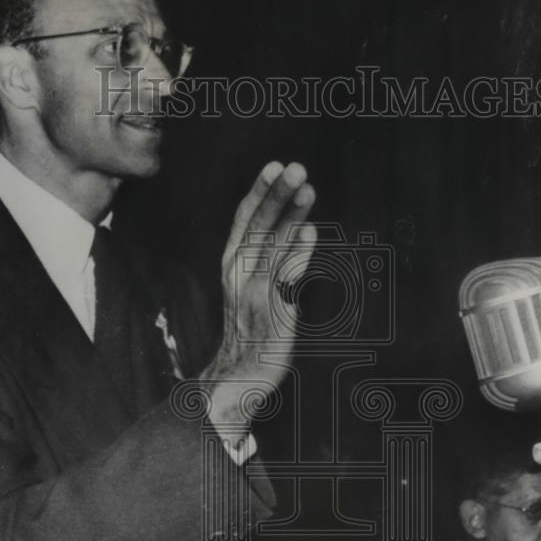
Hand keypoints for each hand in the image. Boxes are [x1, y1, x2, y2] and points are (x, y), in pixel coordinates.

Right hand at [200, 161, 316, 434]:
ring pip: (272, 246)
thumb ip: (275, 258)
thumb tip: (304, 228)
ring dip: (290, 215)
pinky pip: (285, 279)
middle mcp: (239, 275)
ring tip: (307, 187)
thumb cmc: (251, 329)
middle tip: (295, 167)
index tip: (275, 165)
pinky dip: (297, 255)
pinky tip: (309, 233)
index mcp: (232, 264)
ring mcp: (254, 293)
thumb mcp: (254, 287)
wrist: (237, 375)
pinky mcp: (271, 313)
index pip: (245, 220)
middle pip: (258, 226)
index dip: (260, 191)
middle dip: (276, 194)